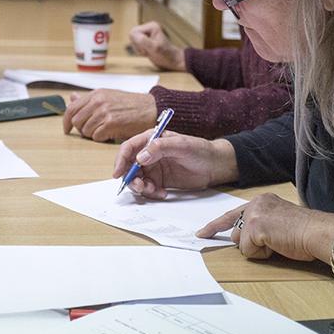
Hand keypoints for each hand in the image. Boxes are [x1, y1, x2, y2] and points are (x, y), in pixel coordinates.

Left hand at [63, 89, 157, 141]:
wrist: (150, 109)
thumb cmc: (131, 105)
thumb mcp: (108, 96)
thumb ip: (89, 99)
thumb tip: (72, 98)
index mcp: (96, 94)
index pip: (71, 108)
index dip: (66, 121)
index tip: (67, 129)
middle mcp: (98, 101)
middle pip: (76, 121)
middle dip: (81, 129)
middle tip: (92, 132)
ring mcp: (104, 112)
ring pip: (85, 131)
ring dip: (92, 134)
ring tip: (104, 131)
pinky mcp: (110, 123)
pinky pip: (96, 137)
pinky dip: (101, 138)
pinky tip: (110, 134)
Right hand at [113, 131, 238, 197]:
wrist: (214, 166)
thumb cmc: (199, 150)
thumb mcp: (181, 146)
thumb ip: (160, 148)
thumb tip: (140, 157)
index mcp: (150, 140)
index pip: (129, 148)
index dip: (120, 160)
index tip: (119, 174)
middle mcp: (149, 154)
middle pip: (129, 167)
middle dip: (130, 178)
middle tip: (139, 186)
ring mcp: (153, 168)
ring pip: (137, 180)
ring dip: (141, 187)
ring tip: (154, 190)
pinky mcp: (159, 180)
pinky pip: (148, 189)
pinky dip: (152, 193)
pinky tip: (163, 193)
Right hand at [130, 21, 185, 70]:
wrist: (173, 61)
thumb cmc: (166, 54)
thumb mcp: (154, 48)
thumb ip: (143, 40)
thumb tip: (132, 34)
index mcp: (151, 26)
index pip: (133, 32)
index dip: (138, 43)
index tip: (147, 48)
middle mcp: (148, 28)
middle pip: (132, 36)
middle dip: (138, 46)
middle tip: (148, 51)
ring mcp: (147, 33)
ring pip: (133, 40)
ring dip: (139, 49)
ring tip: (149, 52)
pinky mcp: (146, 39)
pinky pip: (135, 44)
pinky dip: (140, 50)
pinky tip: (147, 52)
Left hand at [196, 194, 333, 263]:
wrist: (318, 232)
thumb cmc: (305, 232)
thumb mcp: (278, 222)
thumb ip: (261, 225)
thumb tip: (245, 240)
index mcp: (262, 200)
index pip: (234, 213)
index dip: (216, 225)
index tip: (202, 232)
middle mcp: (256, 203)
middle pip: (237, 232)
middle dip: (251, 243)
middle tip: (275, 241)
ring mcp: (254, 214)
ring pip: (242, 243)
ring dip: (258, 249)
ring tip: (279, 243)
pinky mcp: (255, 227)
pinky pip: (248, 251)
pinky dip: (262, 254)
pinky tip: (278, 246)